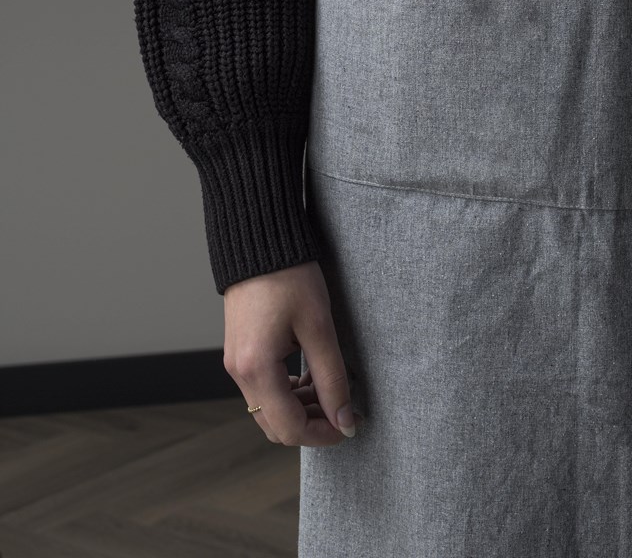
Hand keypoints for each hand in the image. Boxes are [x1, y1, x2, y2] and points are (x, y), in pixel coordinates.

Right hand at [223, 260, 362, 445]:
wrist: (258, 241)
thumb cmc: (289, 277)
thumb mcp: (319, 328)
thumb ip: (332, 379)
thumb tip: (344, 420)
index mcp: (256, 369)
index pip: (290, 428)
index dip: (324, 434)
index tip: (351, 424)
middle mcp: (239, 372)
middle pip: (275, 426)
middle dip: (313, 426)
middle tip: (345, 410)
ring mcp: (236, 363)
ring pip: (268, 409)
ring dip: (301, 409)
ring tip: (331, 389)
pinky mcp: (240, 352)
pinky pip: (262, 389)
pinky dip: (287, 392)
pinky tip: (311, 375)